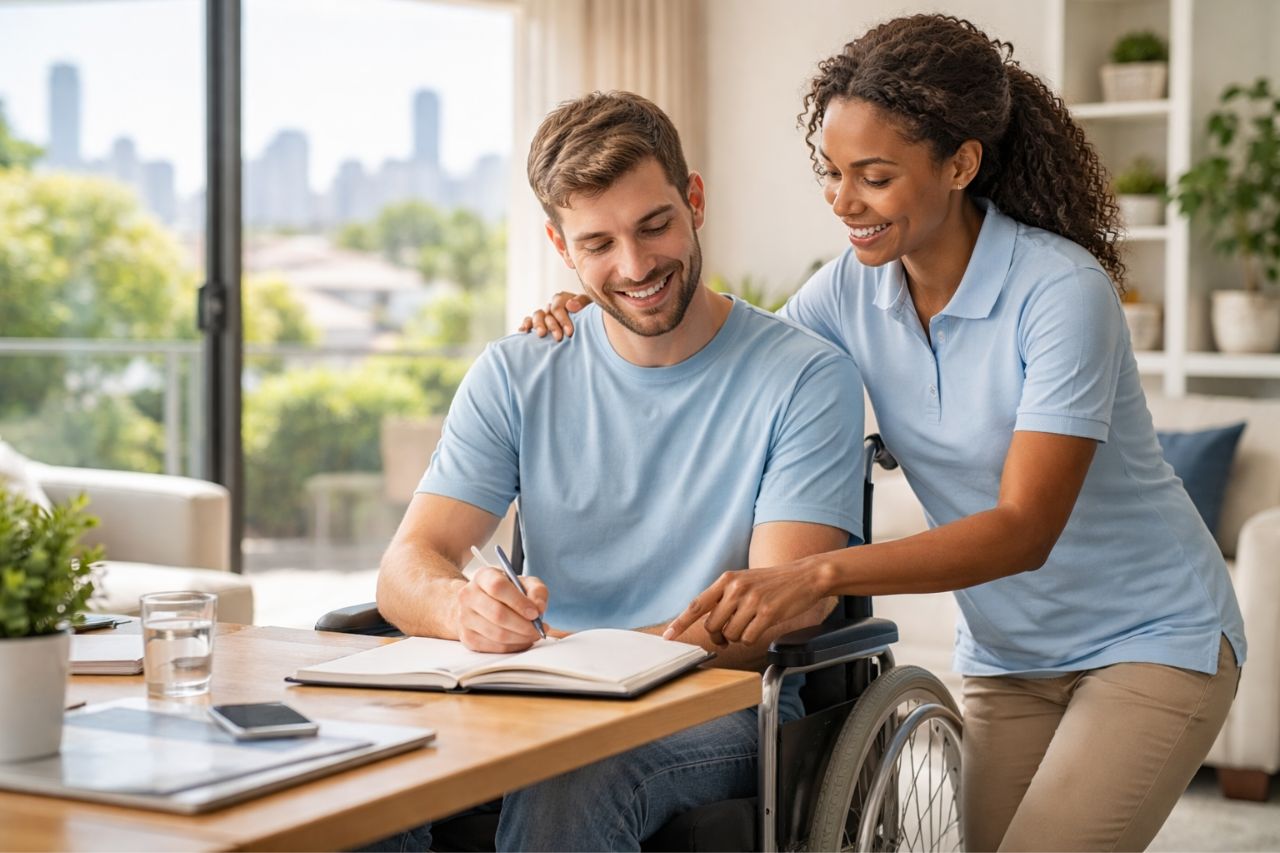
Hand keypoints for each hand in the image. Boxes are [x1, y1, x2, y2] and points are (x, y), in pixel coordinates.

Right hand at [454, 567, 549, 651]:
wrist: (479, 603)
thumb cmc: (506, 593)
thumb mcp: (524, 583)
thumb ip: (537, 591)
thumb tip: (539, 608)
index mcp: (483, 576)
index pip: (498, 587)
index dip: (519, 602)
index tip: (535, 613)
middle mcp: (468, 595)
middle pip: (497, 614)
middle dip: (523, 625)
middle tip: (538, 629)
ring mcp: (465, 617)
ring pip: (497, 634)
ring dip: (520, 638)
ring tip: (532, 635)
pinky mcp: (467, 636)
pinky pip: (493, 647)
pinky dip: (512, 646)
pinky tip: (521, 640)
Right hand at [517, 291, 592, 340]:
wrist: (590, 328)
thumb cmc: (591, 317)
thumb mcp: (590, 307)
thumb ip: (582, 303)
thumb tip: (570, 305)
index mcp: (564, 299)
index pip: (558, 305)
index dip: (563, 319)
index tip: (569, 332)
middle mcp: (553, 306)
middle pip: (547, 311)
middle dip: (552, 325)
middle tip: (558, 338)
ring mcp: (545, 314)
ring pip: (537, 315)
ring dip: (538, 325)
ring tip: (542, 335)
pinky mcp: (539, 323)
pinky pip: (529, 321)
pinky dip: (525, 324)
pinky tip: (523, 331)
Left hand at [663, 563, 826, 645]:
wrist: (804, 576)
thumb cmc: (772, 583)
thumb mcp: (743, 582)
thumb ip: (723, 598)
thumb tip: (707, 624)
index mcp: (726, 579)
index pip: (696, 604)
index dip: (680, 622)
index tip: (667, 636)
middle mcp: (736, 589)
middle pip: (712, 626)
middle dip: (719, 635)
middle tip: (730, 632)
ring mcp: (751, 601)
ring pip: (730, 635)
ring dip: (738, 636)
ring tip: (751, 622)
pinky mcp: (767, 613)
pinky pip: (747, 638)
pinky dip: (752, 638)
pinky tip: (761, 626)